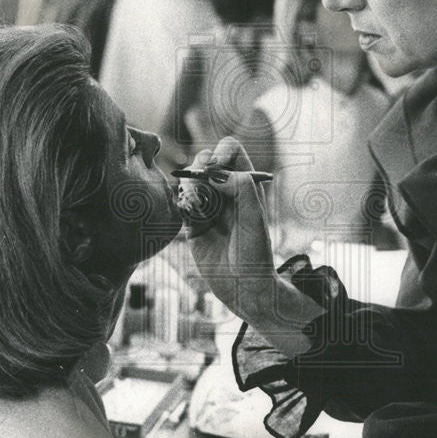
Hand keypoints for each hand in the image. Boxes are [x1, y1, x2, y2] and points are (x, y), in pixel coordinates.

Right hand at [182, 136, 276, 318]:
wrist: (243, 287)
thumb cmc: (256, 252)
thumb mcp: (255, 217)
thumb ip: (241, 188)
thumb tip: (216, 173)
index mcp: (245, 184)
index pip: (230, 150)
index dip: (221, 152)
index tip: (216, 169)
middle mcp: (225, 191)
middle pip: (205, 160)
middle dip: (200, 168)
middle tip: (203, 189)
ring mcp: (208, 206)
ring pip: (189, 180)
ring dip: (190, 188)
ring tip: (198, 208)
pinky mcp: (192, 223)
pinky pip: (181, 203)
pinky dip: (182, 204)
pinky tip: (190, 217)